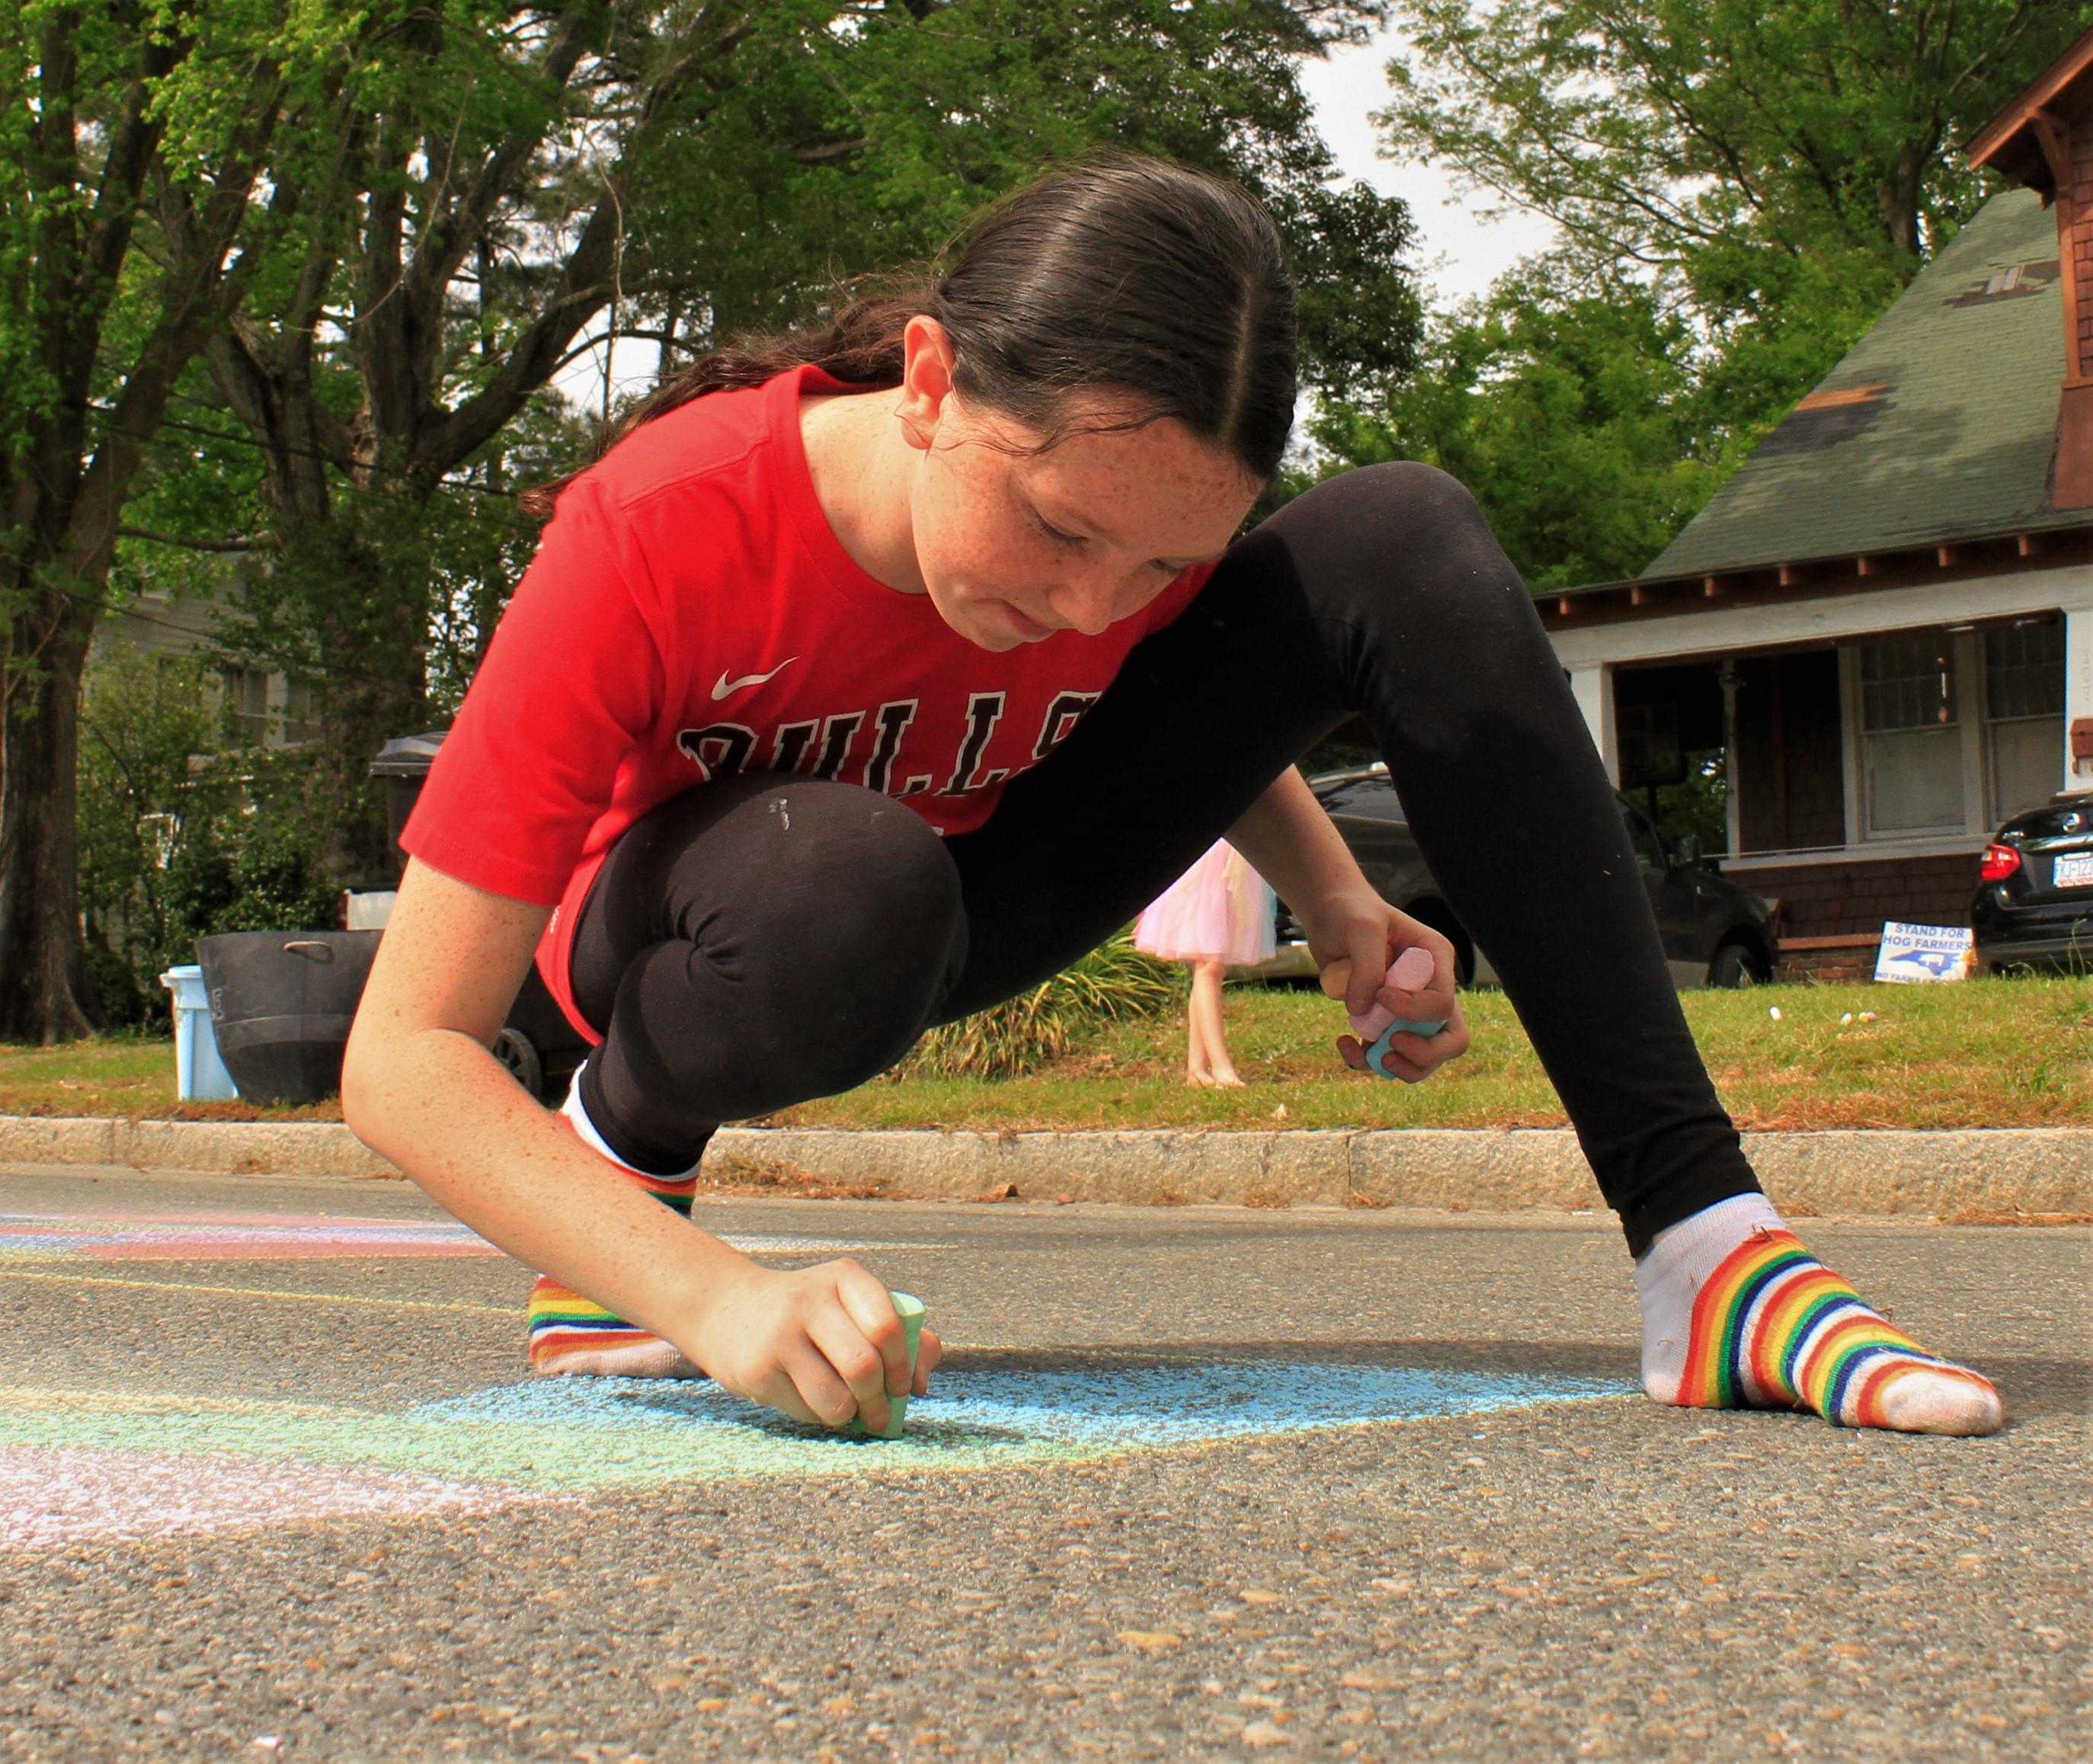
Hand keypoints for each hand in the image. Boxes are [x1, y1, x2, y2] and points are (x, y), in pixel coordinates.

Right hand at [683, 1257, 941, 1430]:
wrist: (728, 1309)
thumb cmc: (811, 1314)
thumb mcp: (853, 1305)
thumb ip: (903, 1333)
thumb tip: (923, 1381)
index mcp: (845, 1277)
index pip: (888, 1327)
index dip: (903, 1366)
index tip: (903, 1386)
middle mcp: (810, 1300)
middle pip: (864, 1367)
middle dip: (880, 1400)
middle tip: (881, 1413)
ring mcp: (780, 1335)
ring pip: (837, 1399)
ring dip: (852, 1416)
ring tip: (850, 1411)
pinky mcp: (757, 1370)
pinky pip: (808, 1412)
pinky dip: (821, 1416)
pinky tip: (814, 1400)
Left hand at [1297, 886, 1470, 1083]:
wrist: (1329, 918)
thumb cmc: (1351, 914)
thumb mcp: (1362, 928)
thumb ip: (1367, 967)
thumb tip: (1362, 1013)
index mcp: (1437, 961)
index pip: (1443, 1004)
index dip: (1413, 1011)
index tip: (1381, 996)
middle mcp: (1432, 989)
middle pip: (1451, 1041)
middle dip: (1424, 1054)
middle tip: (1390, 1045)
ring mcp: (1411, 1010)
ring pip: (1426, 1059)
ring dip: (1400, 1067)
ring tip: (1369, 1054)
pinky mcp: (1386, 1022)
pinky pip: (1387, 1056)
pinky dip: (1366, 1060)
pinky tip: (1344, 1043)